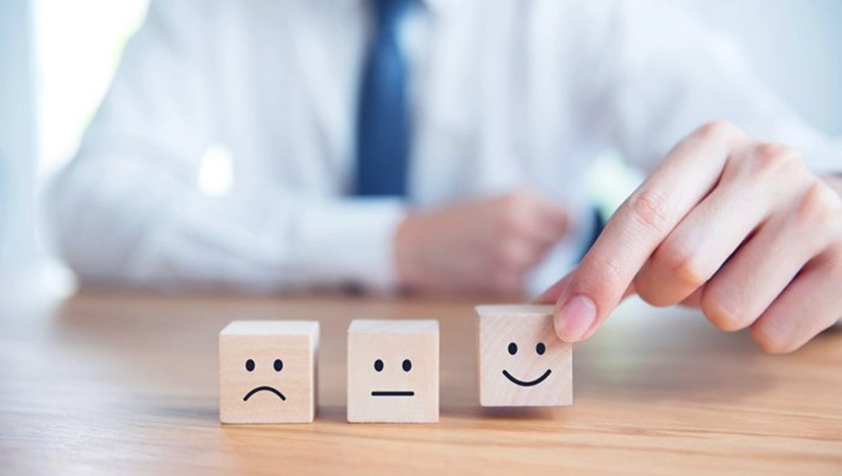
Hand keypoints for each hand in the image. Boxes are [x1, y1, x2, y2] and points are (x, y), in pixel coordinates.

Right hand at [395, 191, 568, 294]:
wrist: (413, 247)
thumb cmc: (459, 223)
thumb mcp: (499, 201)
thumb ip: (538, 211)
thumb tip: (575, 228)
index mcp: (519, 200)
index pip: (569, 219)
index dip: (561, 227)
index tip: (550, 231)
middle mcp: (519, 227)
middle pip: (559, 244)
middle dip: (547, 246)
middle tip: (516, 243)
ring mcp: (511, 258)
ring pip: (543, 265)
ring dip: (531, 264)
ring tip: (498, 254)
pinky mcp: (502, 285)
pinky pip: (525, 284)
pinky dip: (514, 280)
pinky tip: (489, 270)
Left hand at [539, 121, 841, 352]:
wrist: (828, 214)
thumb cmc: (729, 219)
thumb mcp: (673, 215)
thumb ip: (611, 258)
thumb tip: (548, 305)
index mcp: (710, 144)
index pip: (641, 214)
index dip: (599, 276)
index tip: (567, 324)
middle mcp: (767, 164)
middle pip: (678, 266)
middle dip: (663, 293)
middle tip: (683, 281)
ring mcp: (817, 210)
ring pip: (725, 310)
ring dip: (717, 311)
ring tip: (743, 275)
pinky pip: (774, 334)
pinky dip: (764, 328)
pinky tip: (782, 291)